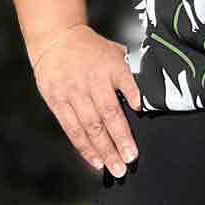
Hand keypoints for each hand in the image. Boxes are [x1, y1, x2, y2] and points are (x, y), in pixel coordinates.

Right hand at [29, 24, 140, 176]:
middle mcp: (92, 81)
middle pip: (108, 113)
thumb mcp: (115, 53)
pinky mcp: (57, 101)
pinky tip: (96, 161)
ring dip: (104, 149)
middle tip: (130, 158)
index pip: (125, 83)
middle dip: (120, 139)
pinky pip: (72, 128)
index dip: (134, 98)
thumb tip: (148, 97)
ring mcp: (73, 92)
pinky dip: (84, 147)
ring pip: (90, 126)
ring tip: (116, 167)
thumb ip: (130, 74)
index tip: (142, 111)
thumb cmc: (90, 49)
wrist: (56, 38)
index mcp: (110, 66)